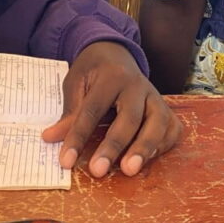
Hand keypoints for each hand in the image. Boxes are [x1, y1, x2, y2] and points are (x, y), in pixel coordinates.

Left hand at [41, 41, 182, 177]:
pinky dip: (164, 144)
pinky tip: (149, 159)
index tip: (65, 161)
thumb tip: (51, 138)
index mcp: (111, 76)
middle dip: (114, 146)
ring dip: (145, 148)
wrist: (116, 52)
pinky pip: (172, 127)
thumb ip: (69, 112)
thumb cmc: (93, 70)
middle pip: (129, 118)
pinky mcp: (166, 107)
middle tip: (99, 171)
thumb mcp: (75, 83)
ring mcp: (155, 96)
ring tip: (130, 170)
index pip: (93, 110)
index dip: (78, 137)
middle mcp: (137, 85)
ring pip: (158, 122)